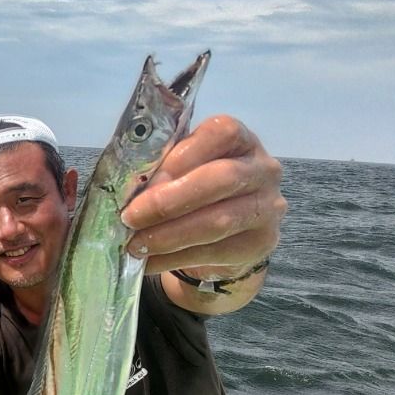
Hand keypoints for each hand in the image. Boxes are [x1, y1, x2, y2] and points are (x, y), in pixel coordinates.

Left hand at [120, 116, 285, 274]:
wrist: (229, 236)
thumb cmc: (198, 191)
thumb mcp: (185, 170)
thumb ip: (164, 169)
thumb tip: (126, 187)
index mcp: (241, 140)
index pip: (220, 133)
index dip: (183, 155)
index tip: (146, 178)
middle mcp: (262, 169)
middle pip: (221, 179)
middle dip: (169, 200)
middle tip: (130, 217)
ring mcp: (267, 207)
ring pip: (218, 221)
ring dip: (169, 235)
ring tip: (135, 244)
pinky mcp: (260, 243)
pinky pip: (214, 252)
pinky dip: (174, 259)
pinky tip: (149, 262)